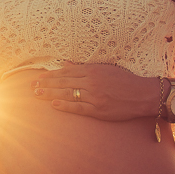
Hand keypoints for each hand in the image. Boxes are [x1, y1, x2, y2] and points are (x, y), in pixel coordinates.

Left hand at [31, 62, 158, 121]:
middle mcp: (91, 82)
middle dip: (46, 84)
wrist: (143, 94)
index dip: (51, 75)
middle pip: (63, 82)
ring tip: (37, 94)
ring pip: (68, 94)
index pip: (66, 72)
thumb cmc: (125, 81)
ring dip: (50, 94)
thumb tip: (66, 64)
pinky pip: (78, 107)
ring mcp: (95, 96)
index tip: (39, 77)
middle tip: (32, 86)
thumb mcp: (104, 69)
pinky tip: (54, 104)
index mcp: (92, 70)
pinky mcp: (99, 109)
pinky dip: (65, 106)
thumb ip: (84, 67)